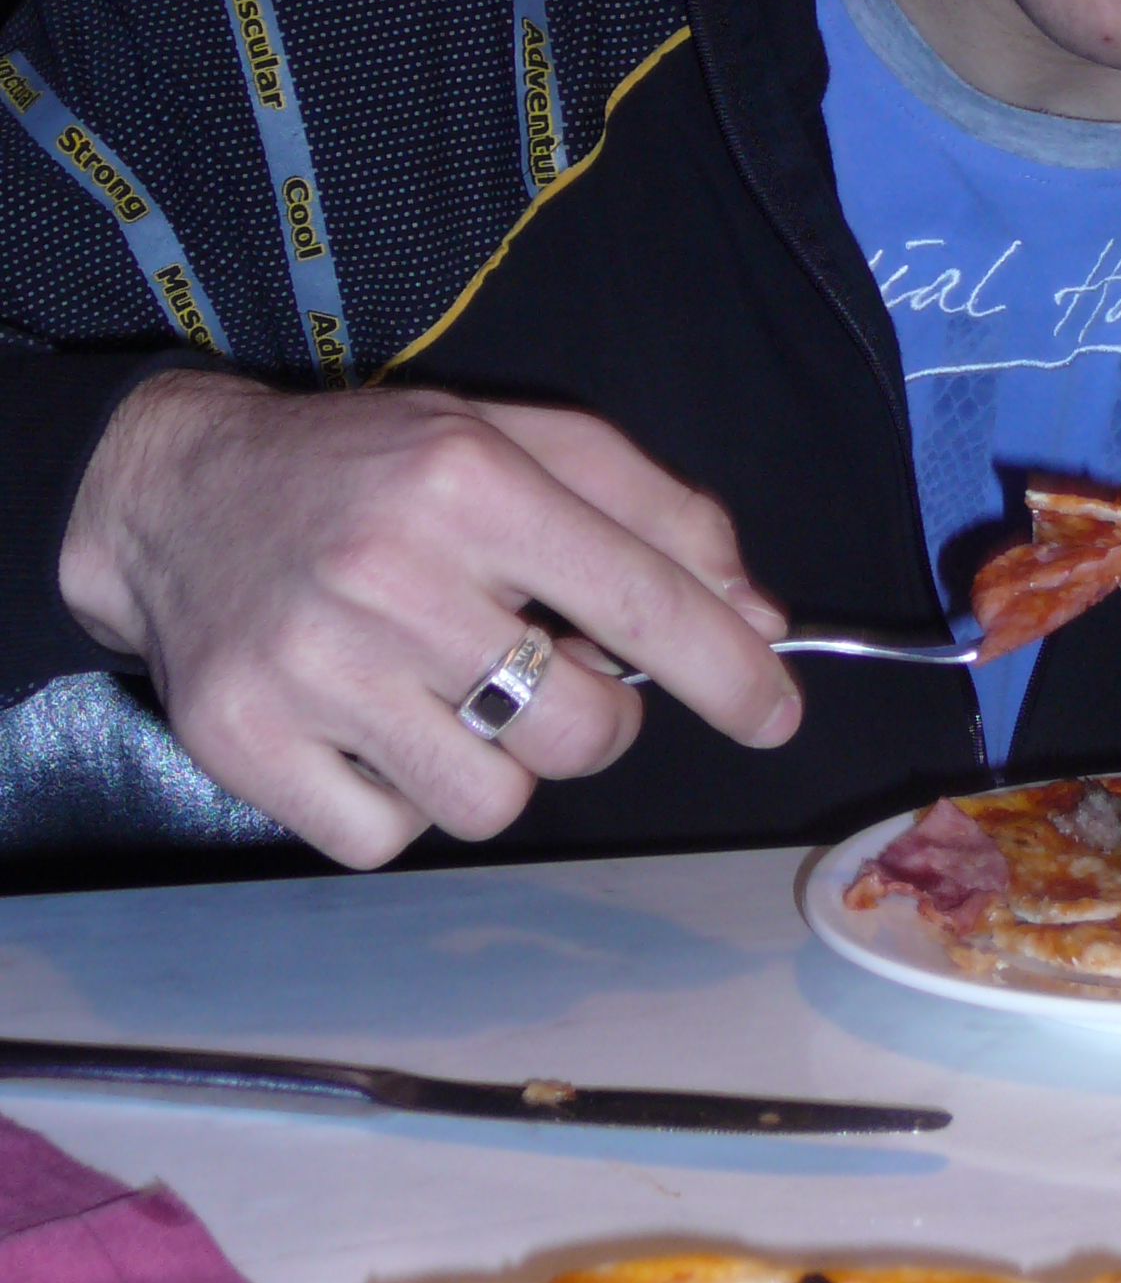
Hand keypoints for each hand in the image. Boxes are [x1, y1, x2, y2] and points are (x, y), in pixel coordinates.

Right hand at [59, 370, 801, 867]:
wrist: (181, 493)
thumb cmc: (377, 468)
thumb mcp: (519, 441)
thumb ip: (652, 515)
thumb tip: (757, 619)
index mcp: (469, 478)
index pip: (638, 599)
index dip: (727, 670)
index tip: (777, 712)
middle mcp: (389, 570)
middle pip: (580, 728)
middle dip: (597, 717)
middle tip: (547, 669)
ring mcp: (309, 665)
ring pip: (492, 800)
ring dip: (497, 761)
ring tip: (443, 688)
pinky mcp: (245, 742)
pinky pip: (386, 841)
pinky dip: (400, 802)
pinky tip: (370, 724)